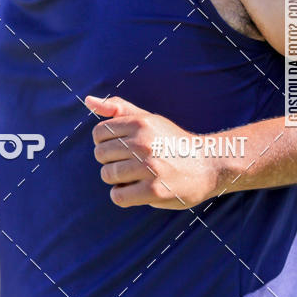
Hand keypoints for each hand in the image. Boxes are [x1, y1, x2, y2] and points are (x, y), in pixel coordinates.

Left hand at [85, 95, 219, 209]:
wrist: (208, 165)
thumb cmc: (171, 141)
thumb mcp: (148, 118)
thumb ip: (118, 108)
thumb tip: (88, 100)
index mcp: (140, 123)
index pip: (99, 133)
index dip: (104, 142)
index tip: (120, 147)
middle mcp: (143, 143)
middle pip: (100, 155)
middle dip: (110, 161)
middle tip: (131, 163)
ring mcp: (149, 167)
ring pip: (107, 175)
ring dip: (117, 179)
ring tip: (135, 176)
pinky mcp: (154, 190)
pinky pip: (118, 196)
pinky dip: (122, 195)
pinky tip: (135, 190)